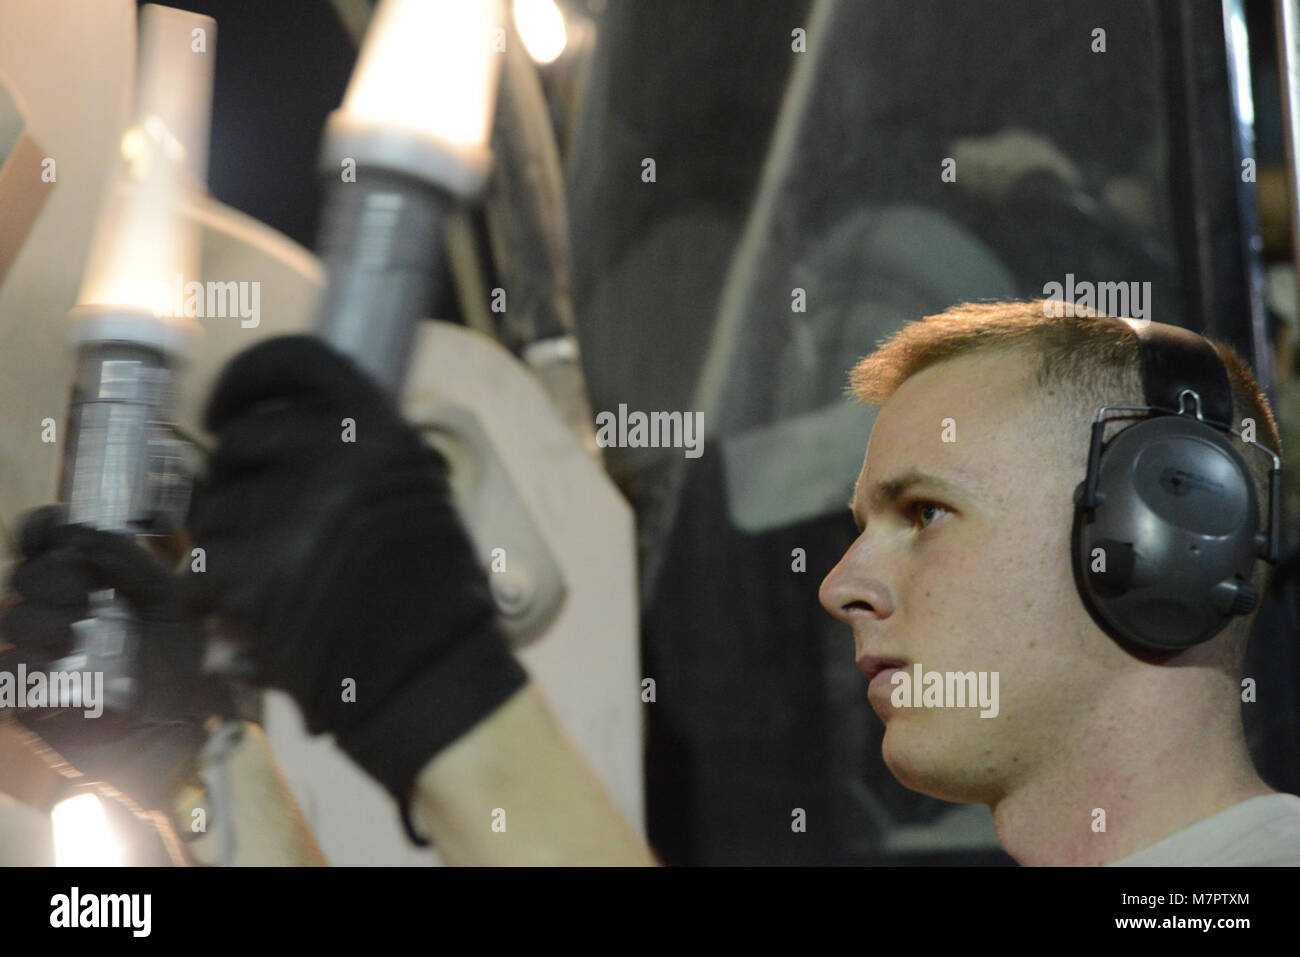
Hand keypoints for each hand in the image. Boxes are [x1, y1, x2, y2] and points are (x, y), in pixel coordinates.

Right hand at [0, 506, 225, 813]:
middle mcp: (59, 610)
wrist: (189, 727)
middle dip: (46, 577)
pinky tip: (54, 667)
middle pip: (23, 577)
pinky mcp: (31, 698)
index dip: (41, 529)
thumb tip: (85, 534)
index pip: (45, 542)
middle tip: (80, 595)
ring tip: (70, 636)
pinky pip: (6, 675)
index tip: (56, 531)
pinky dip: (24, 667)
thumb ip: (134, 566)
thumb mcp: (173, 604)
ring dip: (36, 620)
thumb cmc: (182, 661)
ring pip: (10, 620)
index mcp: (91, 581)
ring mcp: (41, 653)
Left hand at [183, 336, 526, 815]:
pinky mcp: (256, 577)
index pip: (295, 362)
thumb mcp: (417, 495)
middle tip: (251, 524)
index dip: (247, 378)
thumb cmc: (434, 598)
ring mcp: (294, 515)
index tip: (226, 407)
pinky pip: (198, 570)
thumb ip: (358, 457)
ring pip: (211, 509)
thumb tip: (274, 437)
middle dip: (233, 484)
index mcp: (381, 430)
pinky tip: (235, 616)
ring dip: (223, 545)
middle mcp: (337, 458)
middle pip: (239, 443)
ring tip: (261, 582)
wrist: (436, 678)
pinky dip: (208, 597)